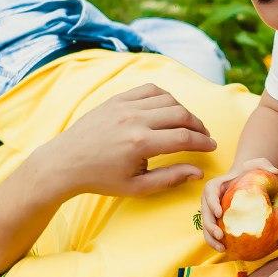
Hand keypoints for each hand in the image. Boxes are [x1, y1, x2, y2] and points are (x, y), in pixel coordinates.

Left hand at [39, 84, 214, 197]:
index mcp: (141, 143)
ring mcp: (125, 106)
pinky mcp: (117, 99)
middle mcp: (135, 120)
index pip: (184, 138)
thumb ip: (170, 178)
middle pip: (181, 114)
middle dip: (198, 125)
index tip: (212, 146)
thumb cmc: (101, 178)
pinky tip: (168, 109)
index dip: (203, 142)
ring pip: (168, 99)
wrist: (65, 162)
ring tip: (187, 124)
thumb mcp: (138, 187)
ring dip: (183, 111)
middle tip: (203, 136)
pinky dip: (165, 97)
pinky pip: (149, 89)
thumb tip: (198, 172)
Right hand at [201, 157, 277, 250]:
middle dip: (210, 225)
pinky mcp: (217, 222)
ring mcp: (212, 212)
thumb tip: (275, 172)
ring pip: (206, 225)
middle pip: (205, 212)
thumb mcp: (257, 165)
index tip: (220, 213)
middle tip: (220, 235)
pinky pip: (213, 233)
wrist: (245, 182)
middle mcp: (210, 199)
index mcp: (216, 185)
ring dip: (211, 238)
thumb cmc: (251, 173)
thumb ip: (264, 164)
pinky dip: (216, 242)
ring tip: (222, 248)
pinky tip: (225, 250)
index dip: (212, 203)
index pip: (210, 192)